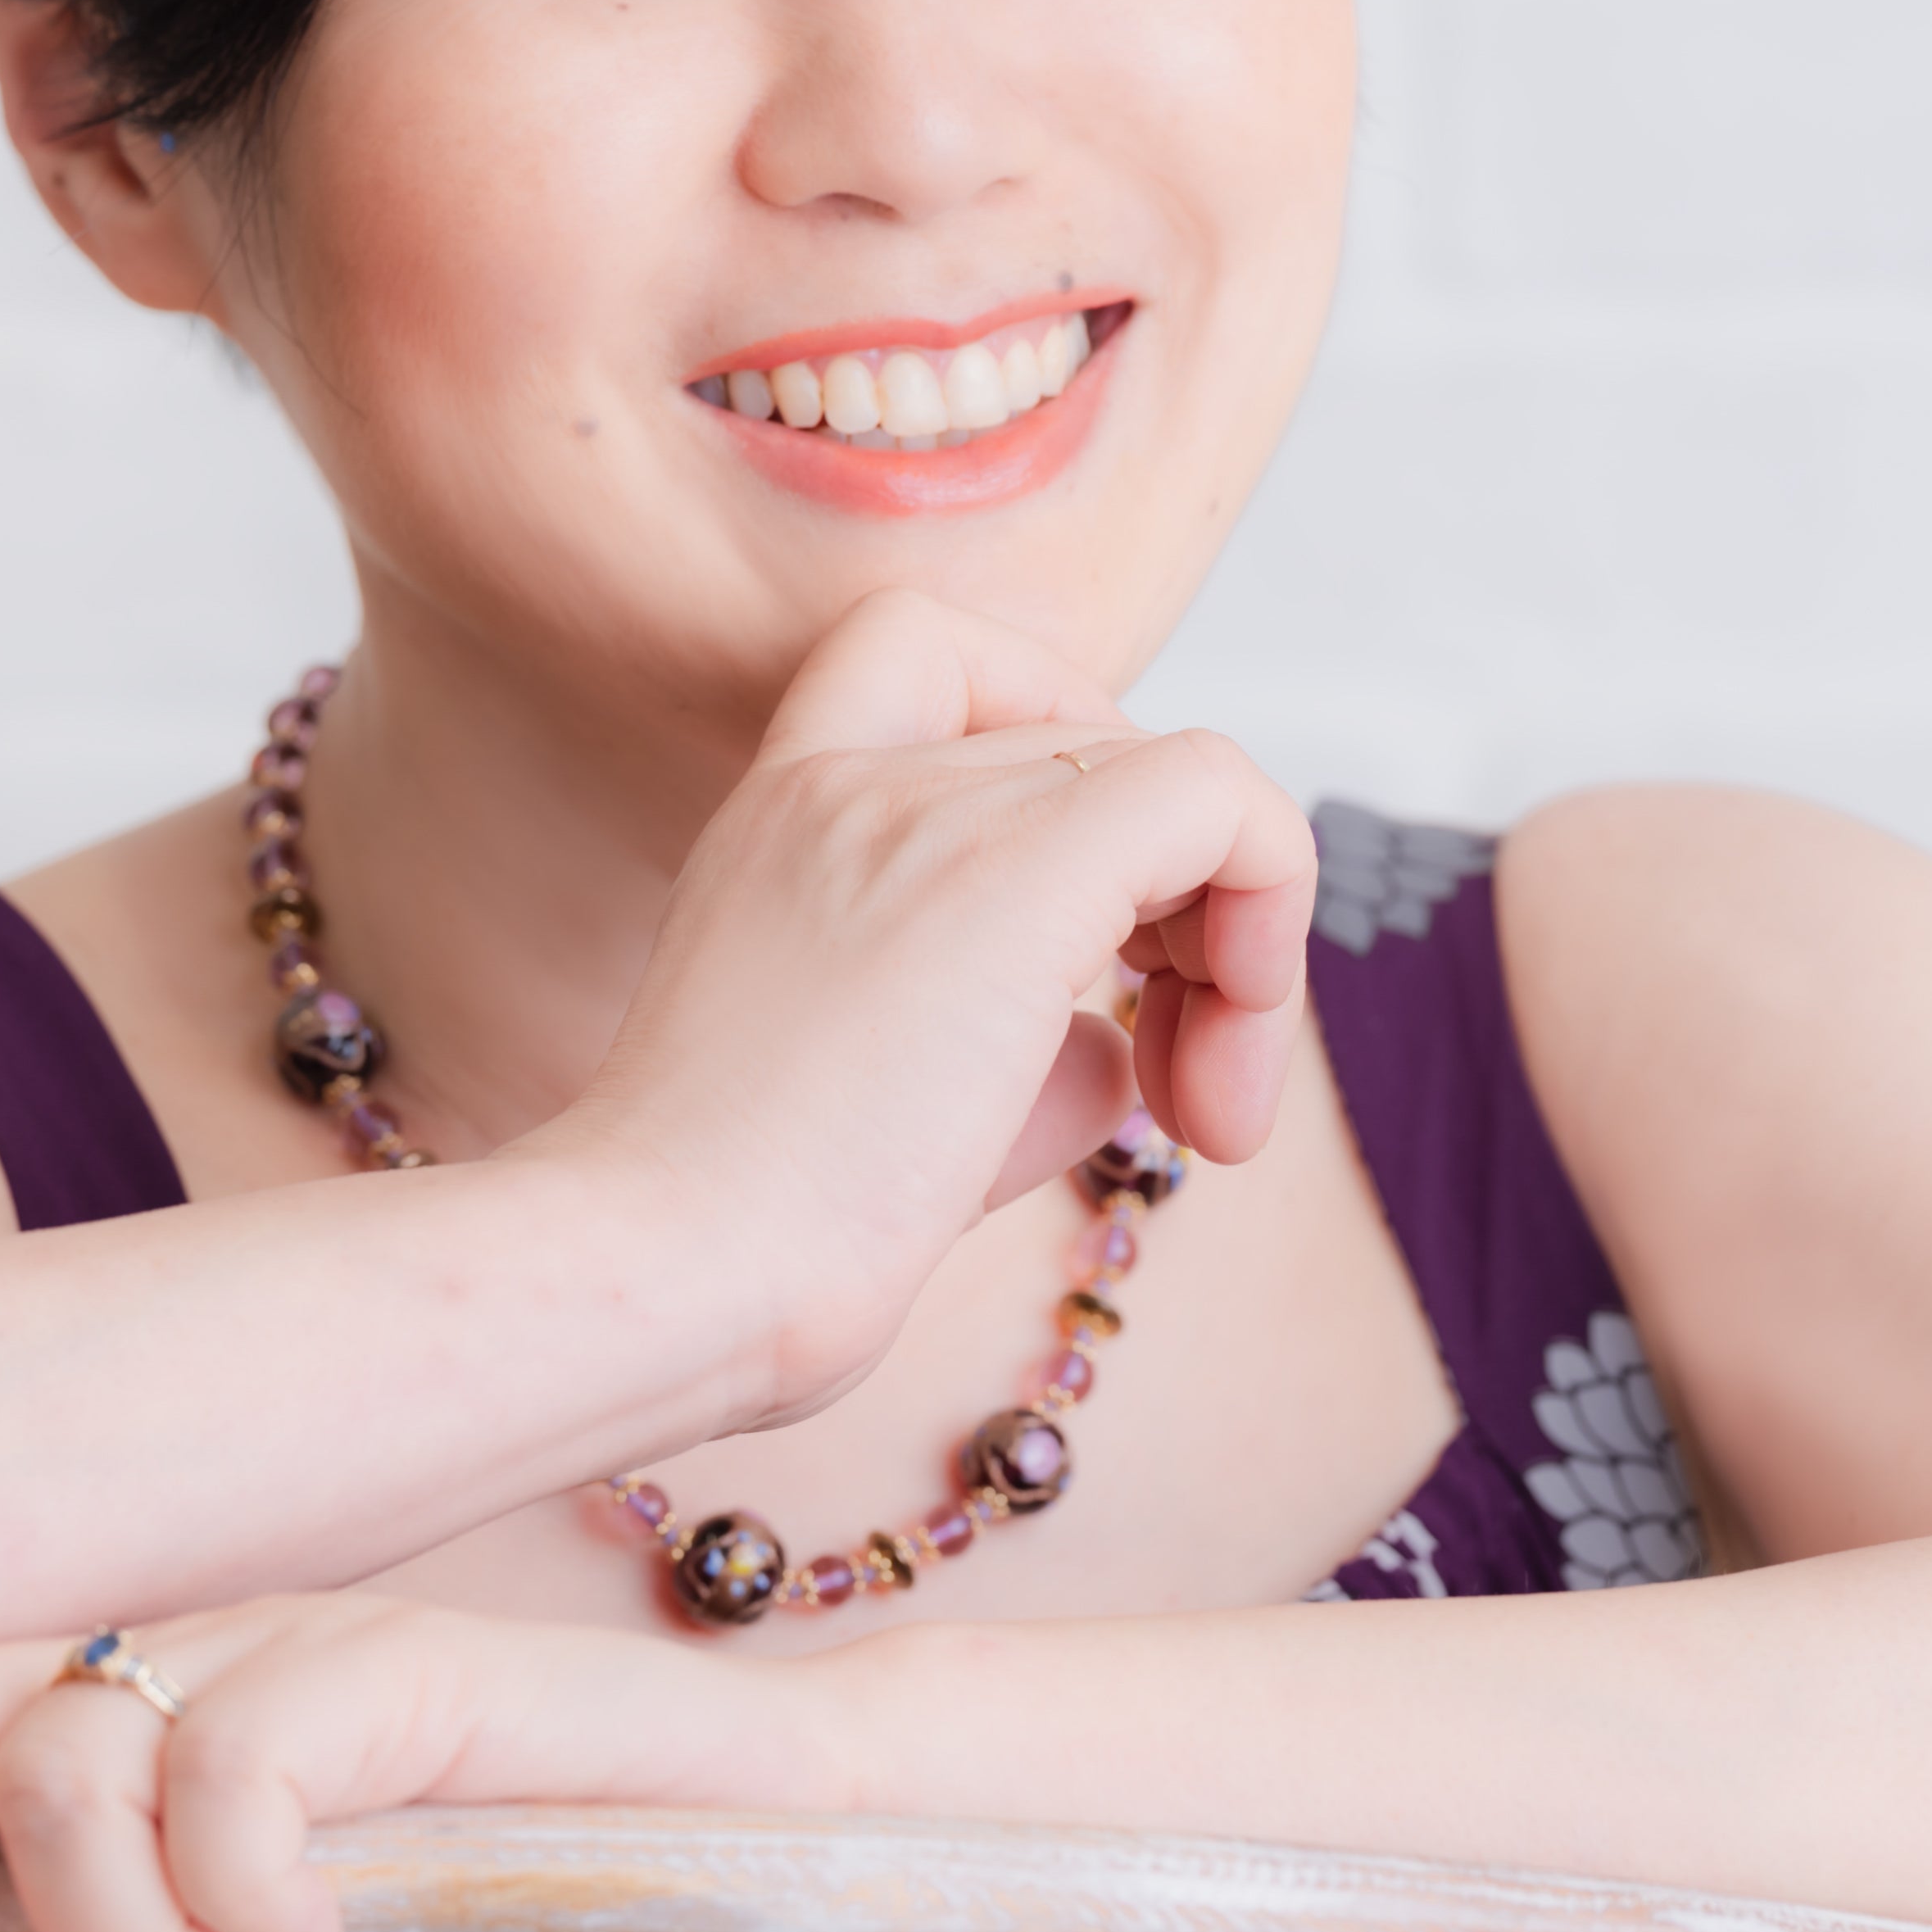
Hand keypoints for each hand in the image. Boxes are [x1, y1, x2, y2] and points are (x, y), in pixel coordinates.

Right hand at [548, 589, 1314, 1419]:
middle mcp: (846, 778)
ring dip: (1241, 938)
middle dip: (1183, 912)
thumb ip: (1011, 1051)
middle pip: (1103, 746)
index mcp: (783, 815)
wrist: (659, 1276)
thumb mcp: (881, 1113)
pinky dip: (1271, 916)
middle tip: (1183, 1087)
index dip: (1055, 748)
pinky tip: (1222, 1080)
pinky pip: (1223, 801)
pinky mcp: (1017, 872)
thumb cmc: (740, 1244)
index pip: (931, 654)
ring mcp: (925, 809)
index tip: (1079, 930)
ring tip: (1207, 1109)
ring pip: (1179, 772)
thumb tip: (1124, 1054)